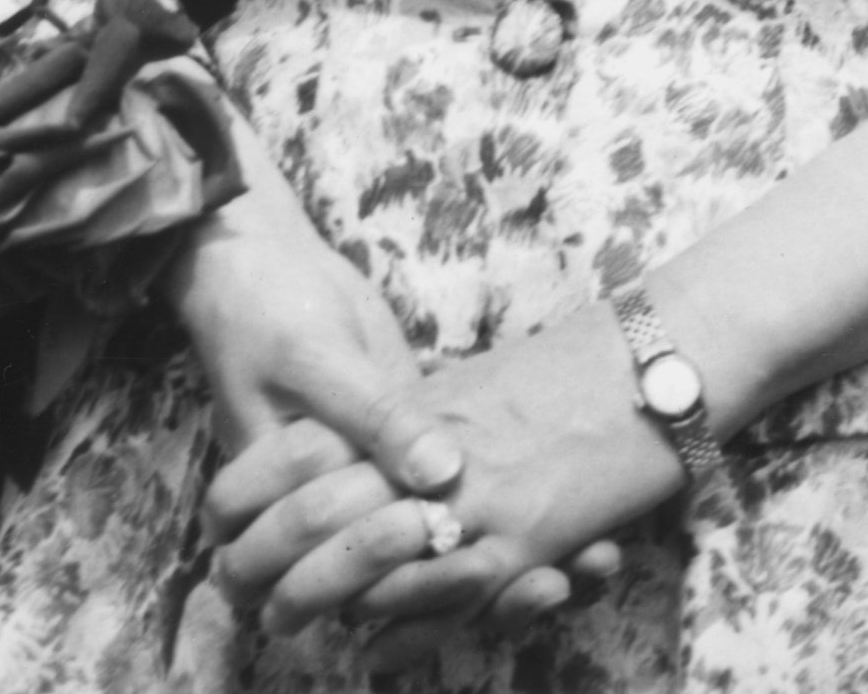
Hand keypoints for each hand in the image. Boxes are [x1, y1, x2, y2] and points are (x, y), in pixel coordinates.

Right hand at [176, 187, 618, 643]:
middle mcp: (330, 528)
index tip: (482, 569)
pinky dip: (527, 527)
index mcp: (276, 526)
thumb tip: (441, 475)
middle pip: (408, 592)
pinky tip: (595, 541)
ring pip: (441, 560)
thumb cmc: (274, 320)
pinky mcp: (420, 460)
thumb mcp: (322, 364)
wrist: (271, 274)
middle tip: (553, 579)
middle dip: (485, 590)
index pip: (349, 593)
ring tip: (590, 564)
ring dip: (513, 572)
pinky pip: (466, 505)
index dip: (418, 594)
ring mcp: (379, 494)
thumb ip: (378, 420)